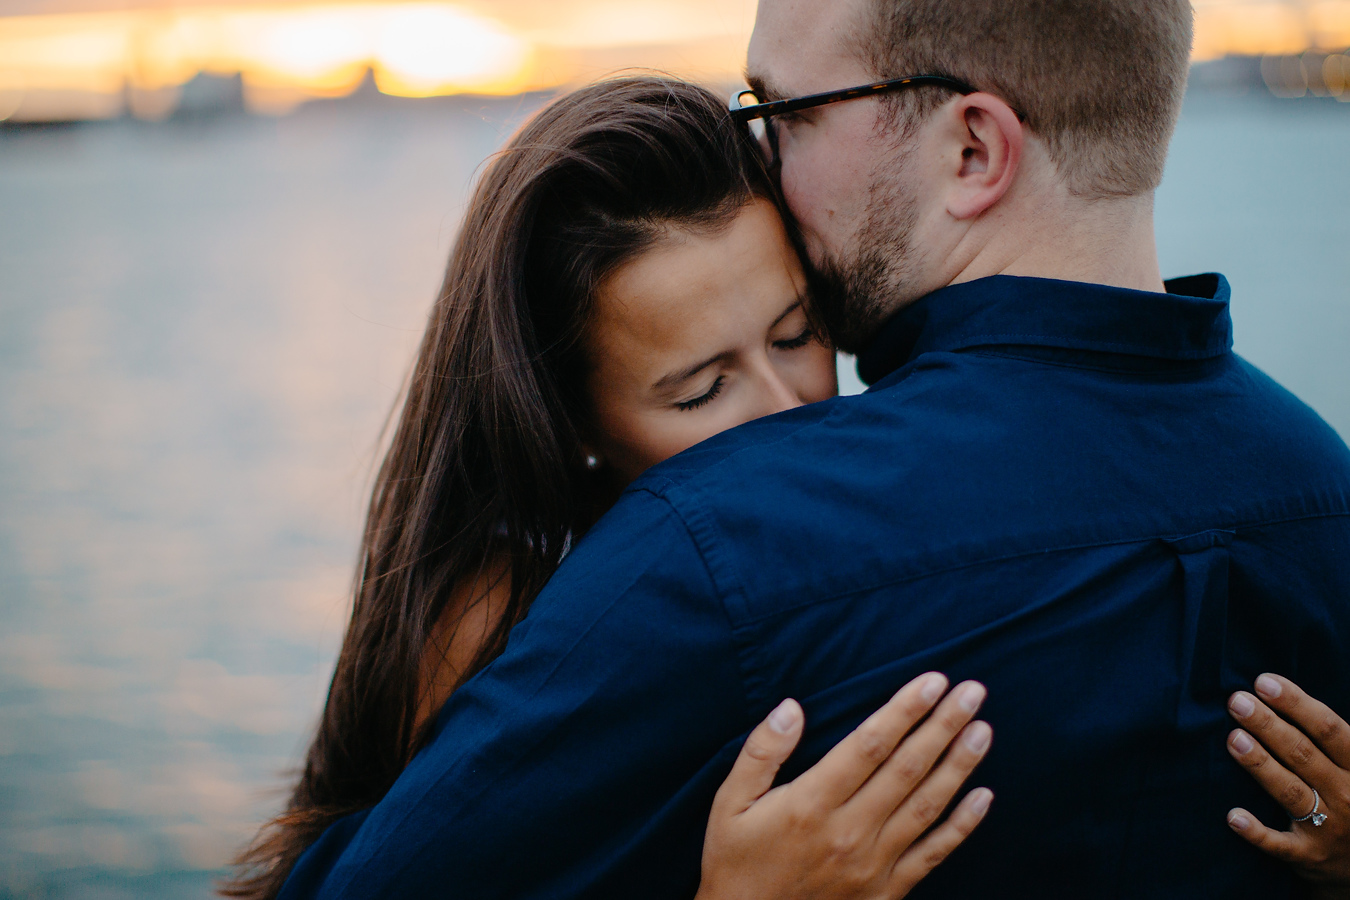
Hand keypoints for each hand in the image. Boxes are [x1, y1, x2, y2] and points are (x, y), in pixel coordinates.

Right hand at [696, 673, 992, 899]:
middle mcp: (849, 832)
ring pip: (926, 806)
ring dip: (959, 765)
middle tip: (973, 692)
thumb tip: (790, 707)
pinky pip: (932, 853)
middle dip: (943, 725)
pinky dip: (962, 826)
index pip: (869, 745)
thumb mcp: (730, 803)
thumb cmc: (737, 861)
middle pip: (907, 769)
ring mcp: (872, 864)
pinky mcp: (886, 891)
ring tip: (983, 730)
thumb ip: (761, 752)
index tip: (932, 681)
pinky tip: (984, 797)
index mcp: (811, 804)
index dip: (904, 710)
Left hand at [1226, 674, 1349, 896]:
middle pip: (1303, 754)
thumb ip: (1330, 737)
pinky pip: (1279, 844)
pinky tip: (1233, 816)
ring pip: (1289, 791)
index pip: (1330, 730)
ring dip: (1260, 764)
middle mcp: (1347, 796)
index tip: (1263, 682)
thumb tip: (1281, 689)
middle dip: (1268, 725)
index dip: (1296, 703)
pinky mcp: (1308, 856)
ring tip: (1233, 738)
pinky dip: (1256, 832)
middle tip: (1236, 701)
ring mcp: (1329, 828)